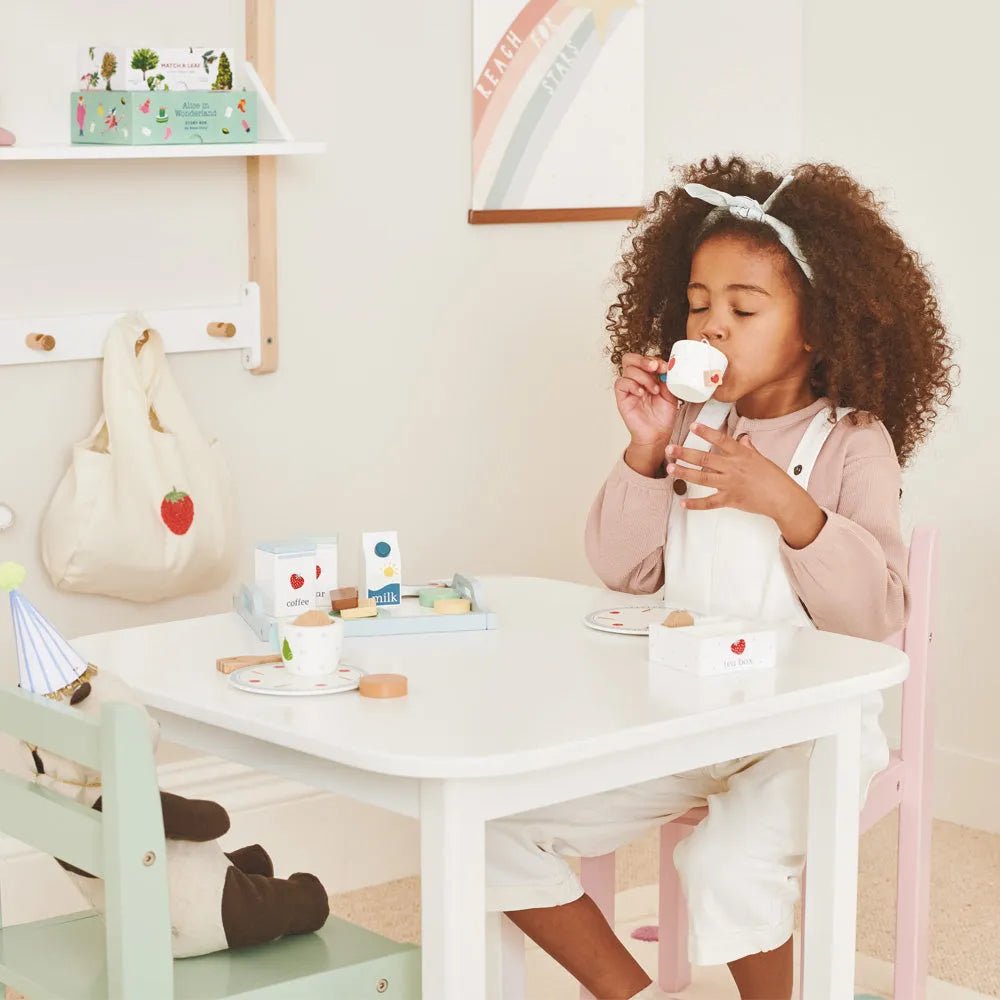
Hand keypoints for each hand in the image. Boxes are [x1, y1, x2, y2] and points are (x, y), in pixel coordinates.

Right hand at [614, 352, 677, 445]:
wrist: (657, 434)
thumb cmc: (663, 416)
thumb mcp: (671, 394)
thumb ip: (667, 379)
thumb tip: (665, 366)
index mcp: (649, 376)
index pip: (646, 359)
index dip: (655, 360)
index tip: (665, 367)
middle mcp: (637, 380)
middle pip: (630, 358)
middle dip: (643, 360)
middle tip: (655, 367)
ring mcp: (628, 388)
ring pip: (628, 369)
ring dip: (643, 377)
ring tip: (654, 390)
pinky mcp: (622, 397)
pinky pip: (621, 383)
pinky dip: (632, 385)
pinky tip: (642, 393)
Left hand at [665, 423, 826, 547]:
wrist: (782, 498)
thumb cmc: (774, 478)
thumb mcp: (761, 458)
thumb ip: (748, 449)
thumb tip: (743, 439)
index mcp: (741, 455)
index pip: (721, 440)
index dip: (706, 432)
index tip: (693, 425)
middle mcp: (733, 468)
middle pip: (705, 459)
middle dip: (685, 453)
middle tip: (670, 449)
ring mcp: (730, 484)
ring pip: (702, 478)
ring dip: (684, 473)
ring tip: (670, 469)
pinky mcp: (729, 500)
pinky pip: (709, 503)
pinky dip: (695, 504)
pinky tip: (683, 502)